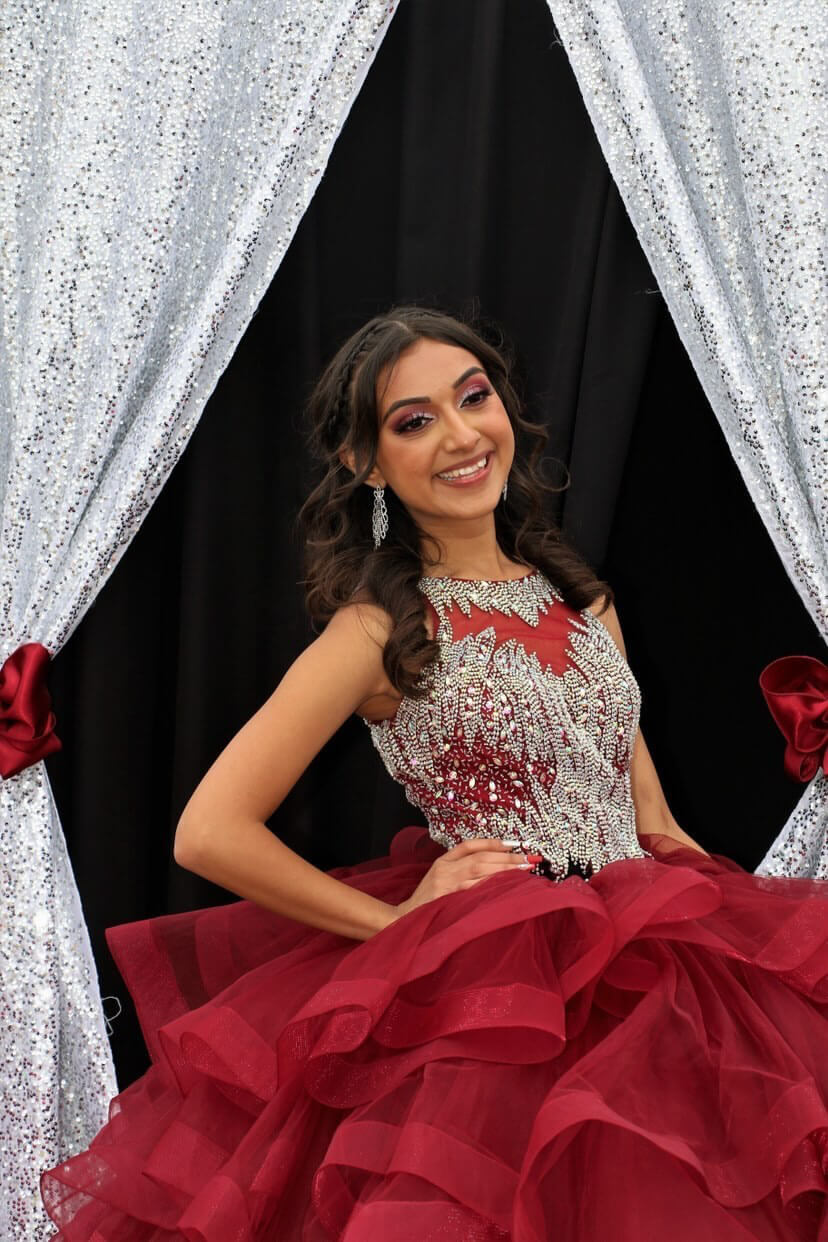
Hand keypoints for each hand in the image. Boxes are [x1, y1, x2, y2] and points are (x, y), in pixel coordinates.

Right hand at [393, 838, 529, 919]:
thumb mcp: (438, 878)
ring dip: (504, 870)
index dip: (492, 843)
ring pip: (480, 871)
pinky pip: (475, 890)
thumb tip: (492, 862)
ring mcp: (446, 885)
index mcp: (442, 862)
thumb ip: (458, 868)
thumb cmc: (426, 902)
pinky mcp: (449, 900)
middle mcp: (444, 870)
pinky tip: (507, 887)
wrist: (404, 921)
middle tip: (528, 859)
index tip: (513, 844)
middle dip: (506, 857)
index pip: (469, 845)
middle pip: (480, 858)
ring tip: (524, 870)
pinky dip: (492, 886)